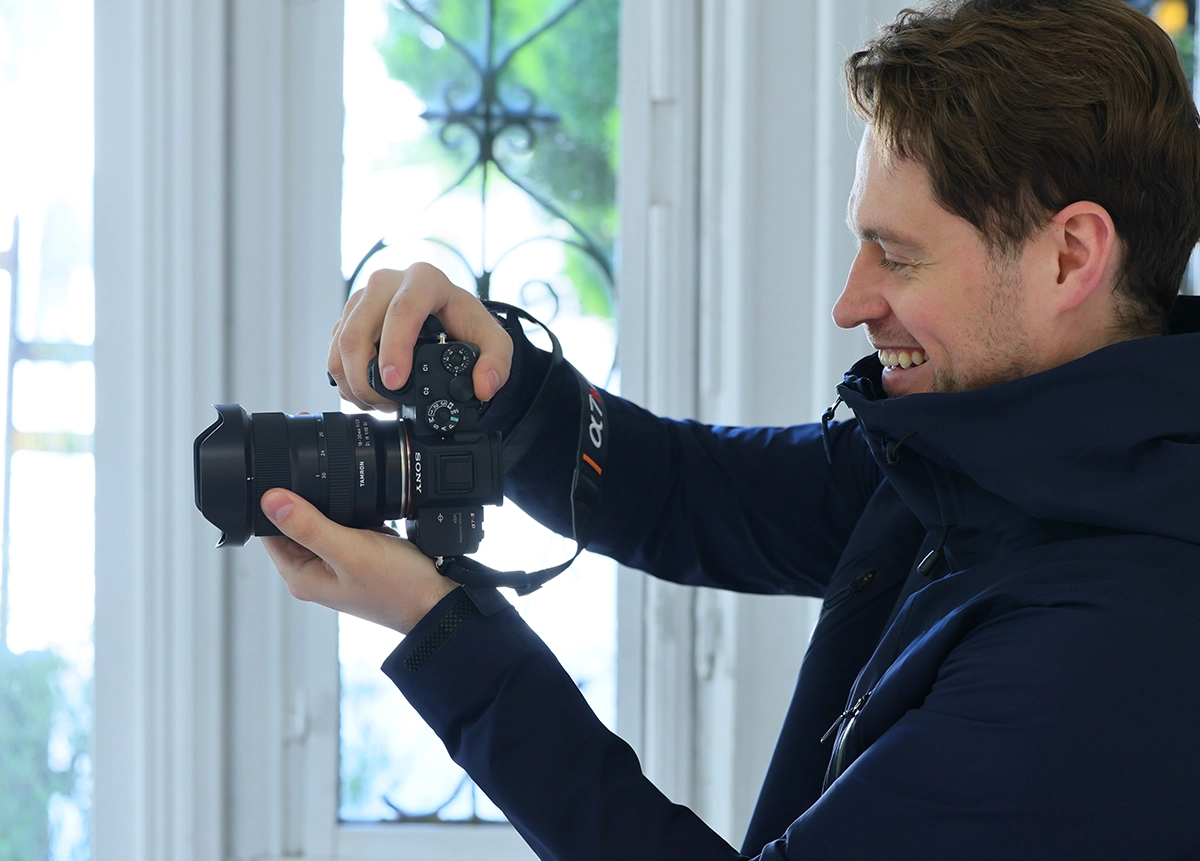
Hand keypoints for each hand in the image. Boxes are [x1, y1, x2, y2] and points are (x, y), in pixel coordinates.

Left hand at [259, 488, 457, 634]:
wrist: (436, 601)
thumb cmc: (397, 587)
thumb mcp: (349, 550)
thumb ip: (309, 525)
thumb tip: (270, 499)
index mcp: (300, 575)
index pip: (269, 528)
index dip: (277, 501)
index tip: (294, 481)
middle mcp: (314, 571)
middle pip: (295, 522)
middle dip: (311, 502)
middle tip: (336, 497)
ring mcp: (336, 564)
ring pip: (322, 521)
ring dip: (335, 508)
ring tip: (358, 514)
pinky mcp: (357, 556)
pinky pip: (345, 525)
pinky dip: (354, 515)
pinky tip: (370, 519)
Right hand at [329, 263, 513, 411]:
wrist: (446, 314)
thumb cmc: (464, 321)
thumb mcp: (493, 339)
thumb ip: (498, 362)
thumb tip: (484, 386)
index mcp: (424, 280)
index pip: (402, 309)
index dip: (395, 348)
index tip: (396, 382)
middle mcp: (387, 283)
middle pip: (358, 329)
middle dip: (365, 377)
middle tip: (386, 405)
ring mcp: (363, 298)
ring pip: (340, 343)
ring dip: (353, 382)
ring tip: (379, 404)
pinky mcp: (348, 316)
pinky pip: (334, 350)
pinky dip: (346, 379)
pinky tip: (367, 394)